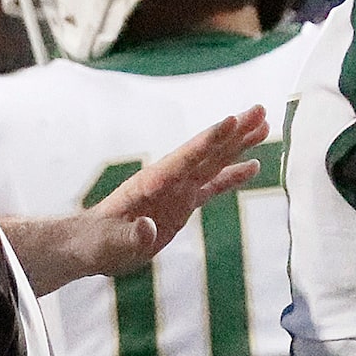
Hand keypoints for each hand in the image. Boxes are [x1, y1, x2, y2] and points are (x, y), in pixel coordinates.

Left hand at [75, 108, 269, 278]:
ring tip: (265, 127)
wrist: (90, 244)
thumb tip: (149, 229)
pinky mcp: (182, 203)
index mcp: (153, 183)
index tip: (233, 120)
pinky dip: (233, 176)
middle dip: (234, 131)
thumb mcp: (111, 244)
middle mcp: (169, 180)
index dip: (211, 139)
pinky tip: (253, 166)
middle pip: (207, 151)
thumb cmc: (97, 242)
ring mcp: (177, 189)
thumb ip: (132, 237)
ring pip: (214, 161)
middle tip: (261, 111)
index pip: (187, 157)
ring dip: (239, 144)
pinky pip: (213, 185)